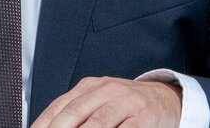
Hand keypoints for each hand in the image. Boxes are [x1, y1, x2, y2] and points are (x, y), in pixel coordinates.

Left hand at [31, 76, 181, 127]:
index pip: (59, 107)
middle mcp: (106, 90)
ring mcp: (126, 102)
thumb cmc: (127, 105)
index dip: (43, 124)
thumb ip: (78, 113)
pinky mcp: (143, 117)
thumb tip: (48, 127)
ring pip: (97, 124)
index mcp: (90, 86)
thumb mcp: (100, 101)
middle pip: (73, 113)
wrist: (166, 99)